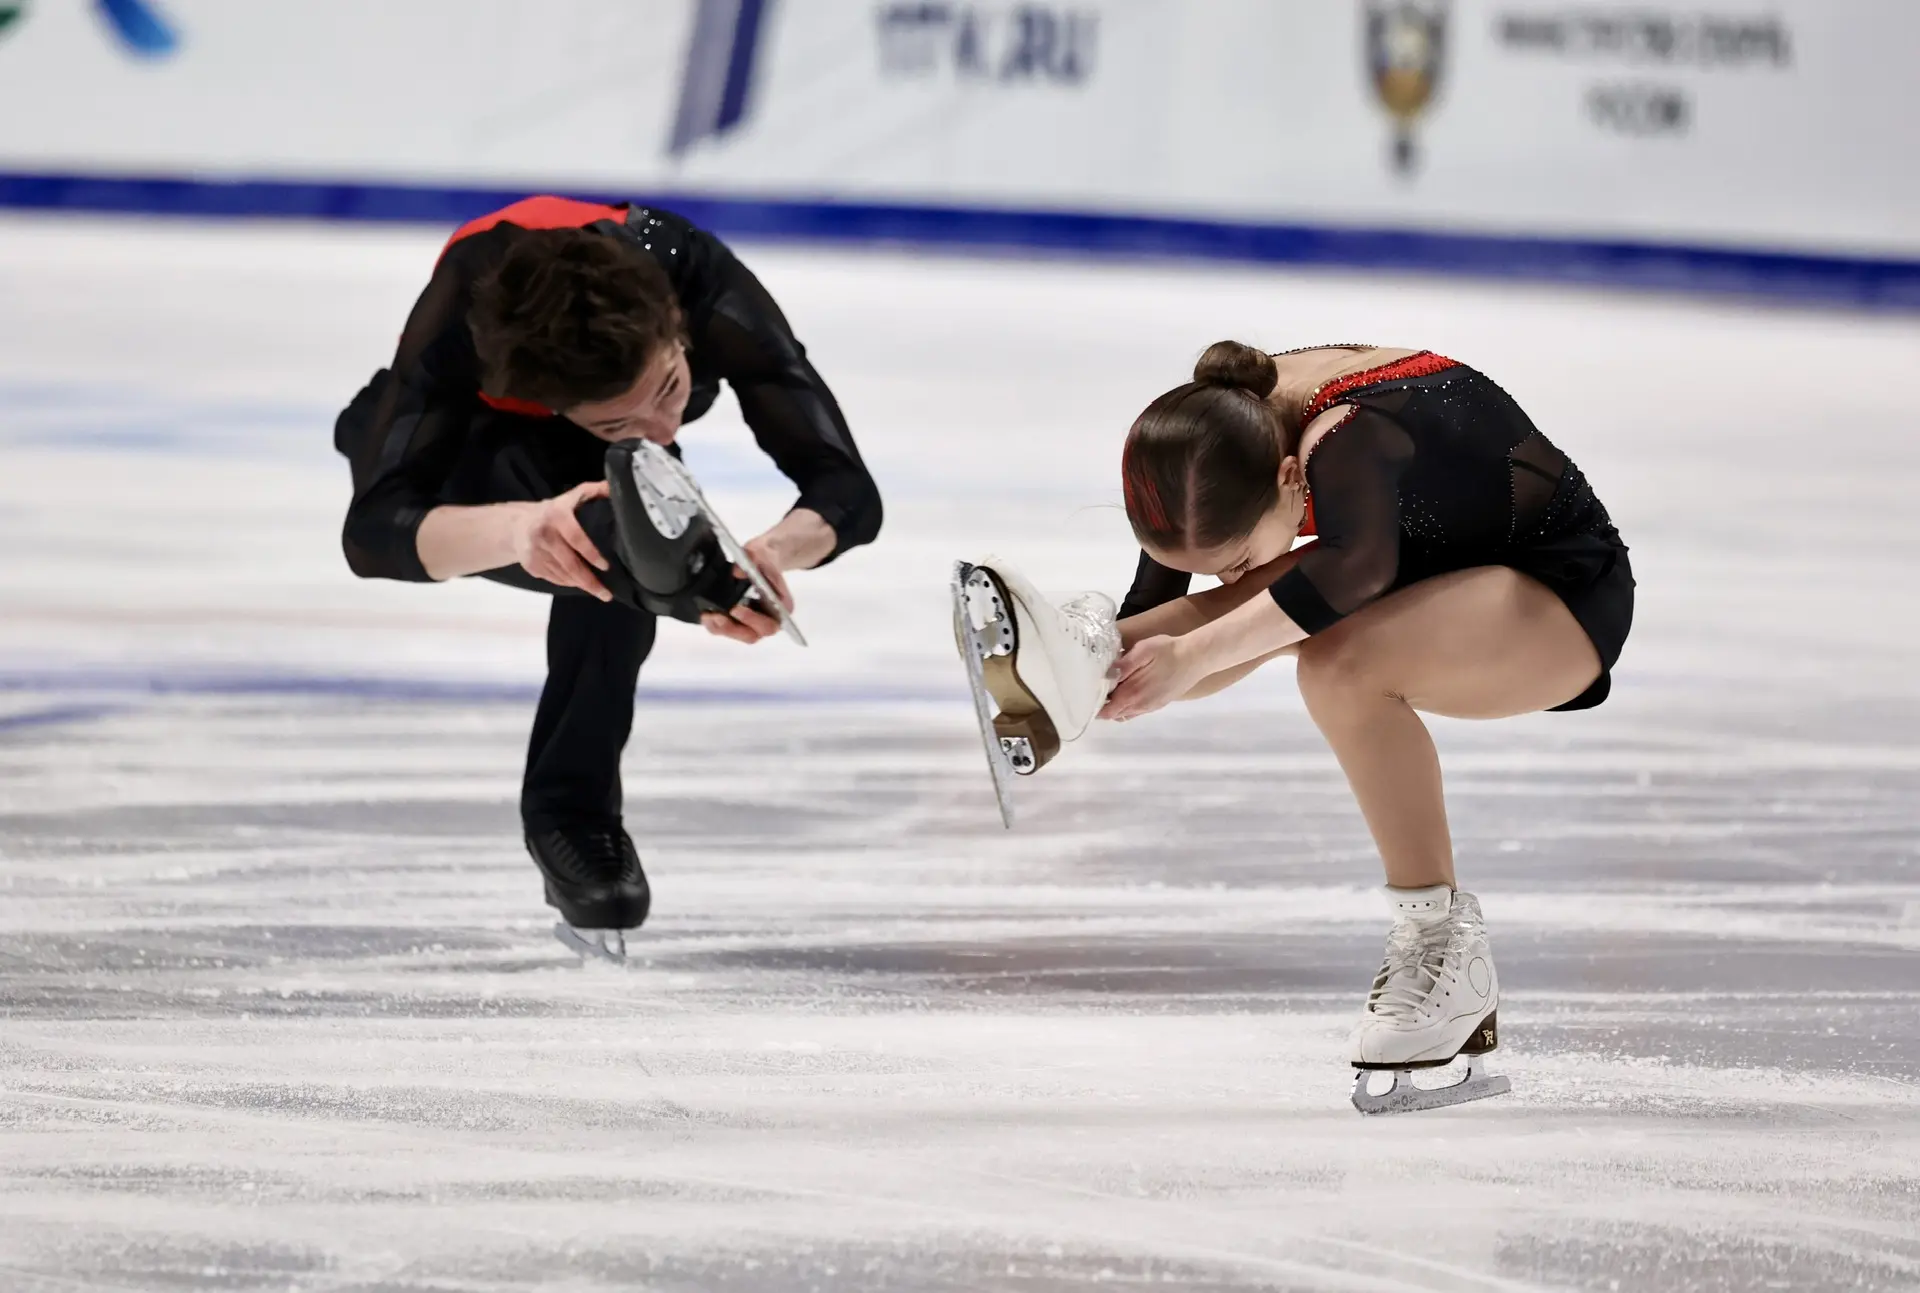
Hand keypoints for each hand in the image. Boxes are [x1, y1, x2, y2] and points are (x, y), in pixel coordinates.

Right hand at [512, 481, 611, 600]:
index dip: (591, 554)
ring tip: (599, 592)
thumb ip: (593, 491)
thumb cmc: (554, 511)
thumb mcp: (572, 497)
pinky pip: (555, 579)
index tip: (606, 567)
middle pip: (570, 564)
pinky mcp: (531, 566)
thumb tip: (614, 487)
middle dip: (589, 581)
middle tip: (607, 594)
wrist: (517, 525)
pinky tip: (580, 584)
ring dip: (582, 584)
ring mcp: (535, 553)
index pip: (576, 538)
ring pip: (563, 575)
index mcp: (556, 516)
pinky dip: (569, 583)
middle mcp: (543, 535)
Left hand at [699, 532, 795, 644]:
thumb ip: (752, 559)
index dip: (753, 620)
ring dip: (722, 629)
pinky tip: (706, 614)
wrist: (760, 557)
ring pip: (739, 635)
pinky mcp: (740, 620)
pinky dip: (716, 625)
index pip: (770, 623)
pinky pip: (728, 630)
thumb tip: (737, 572)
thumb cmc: (765, 558)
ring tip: (708, 616)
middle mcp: (769, 619)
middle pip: (753, 635)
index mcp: (781, 608)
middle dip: (733, 628)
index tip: (735, 609)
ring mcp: (753, 622)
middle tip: (717, 615)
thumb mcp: (760, 552)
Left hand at [1099, 634, 1202, 721]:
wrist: (1196, 657)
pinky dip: (1127, 705)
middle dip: (1103, 705)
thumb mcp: (1143, 651)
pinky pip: (1137, 711)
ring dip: (1115, 705)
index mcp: (1133, 694)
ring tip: (1109, 689)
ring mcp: (1151, 707)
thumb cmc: (1168, 651)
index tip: (1086, 694)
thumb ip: (1123, 665)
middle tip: (1094, 689)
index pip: (1107, 711)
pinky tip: (1127, 689)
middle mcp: (1140, 706)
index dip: (1094, 706)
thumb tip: (1105, 676)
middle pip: (1114, 714)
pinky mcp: (1159, 704)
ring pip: (1126, 713)